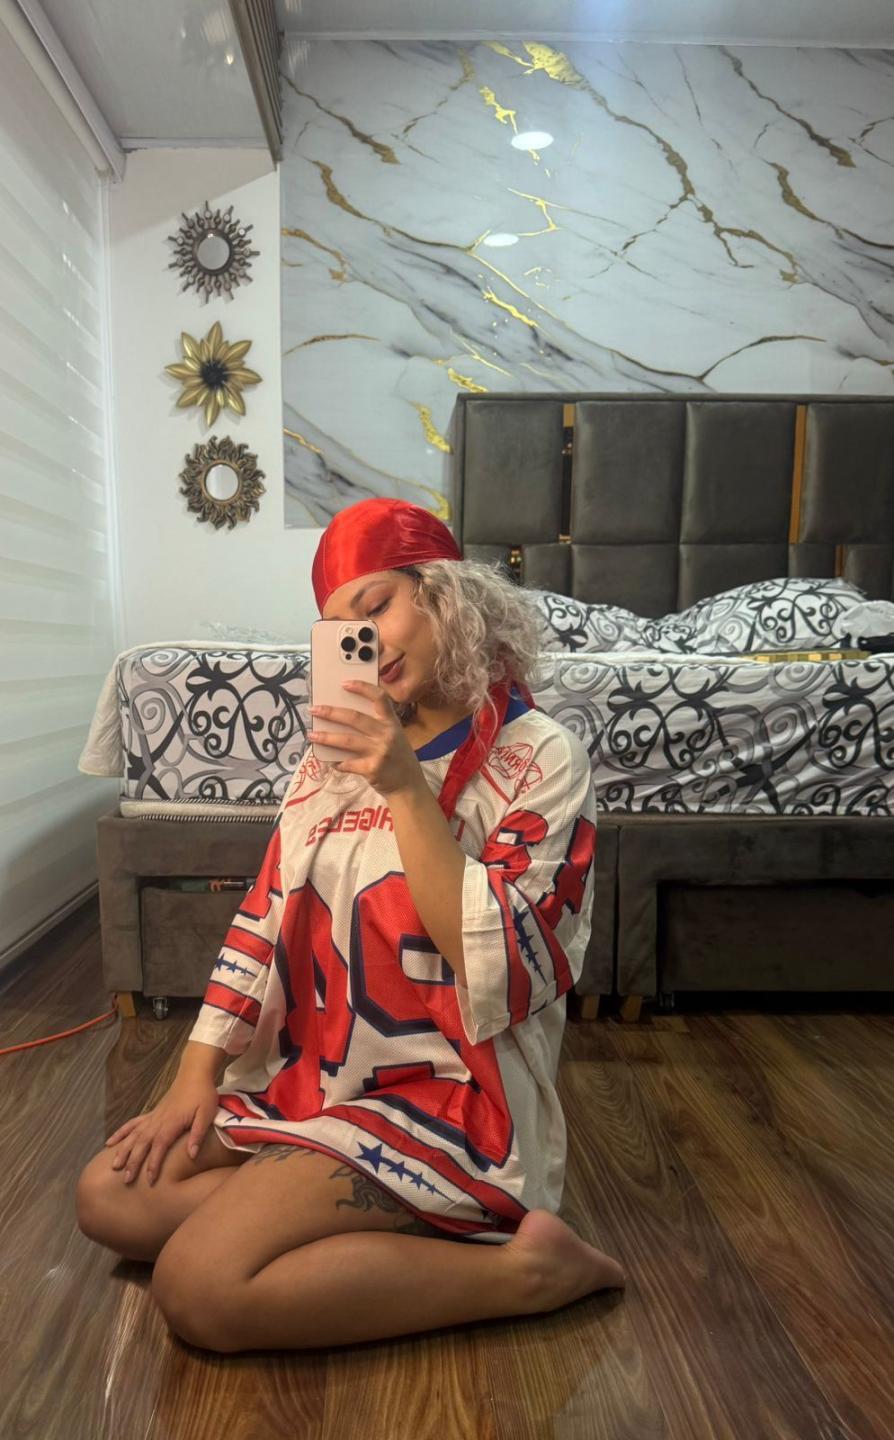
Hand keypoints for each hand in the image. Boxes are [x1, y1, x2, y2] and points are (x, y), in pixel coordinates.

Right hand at [104, 1073, 219, 1185]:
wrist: (194, 1073)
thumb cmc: (202, 1094)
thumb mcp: (206, 1114)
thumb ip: (198, 1134)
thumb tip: (192, 1155)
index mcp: (172, 1123)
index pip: (160, 1146)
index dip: (154, 1163)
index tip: (150, 1180)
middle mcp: (158, 1121)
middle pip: (142, 1143)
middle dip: (134, 1162)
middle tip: (126, 1180)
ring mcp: (153, 1116)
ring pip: (134, 1135)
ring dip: (124, 1150)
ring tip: (114, 1165)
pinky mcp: (151, 1113)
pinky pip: (133, 1124)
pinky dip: (121, 1133)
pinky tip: (110, 1143)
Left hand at [307, 681, 423, 797]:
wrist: (409, 785)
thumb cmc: (399, 758)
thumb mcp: (395, 736)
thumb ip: (377, 727)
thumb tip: (344, 718)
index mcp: (392, 723)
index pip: (380, 698)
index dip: (362, 688)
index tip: (344, 683)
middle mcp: (387, 734)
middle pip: (355, 718)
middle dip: (331, 712)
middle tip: (314, 710)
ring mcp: (380, 752)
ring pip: (346, 740)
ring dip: (326, 737)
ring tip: (311, 735)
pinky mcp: (372, 769)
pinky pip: (347, 763)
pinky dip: (336, 762)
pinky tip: (329, 760)